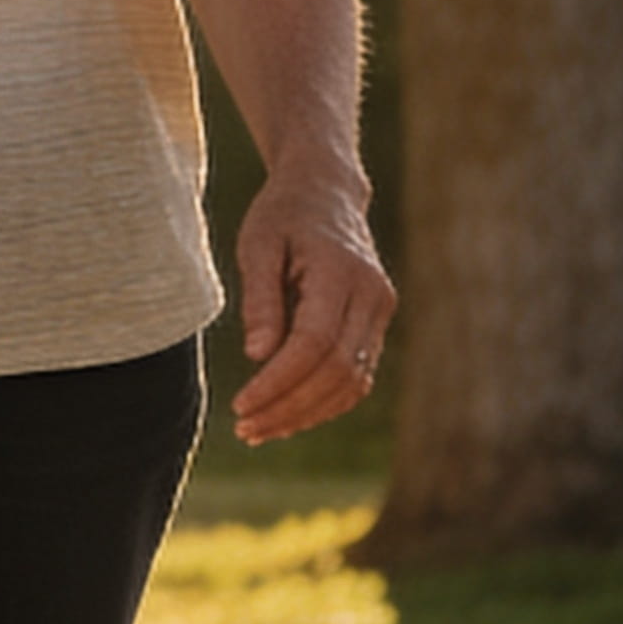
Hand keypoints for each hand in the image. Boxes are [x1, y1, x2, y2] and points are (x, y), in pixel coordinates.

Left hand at [227, 173, 392, 444]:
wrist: (327, 193)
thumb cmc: (283, 216)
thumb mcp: (257, 245)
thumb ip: (260, 299)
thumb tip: (257, 356)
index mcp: (341, 270)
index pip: (314, 343)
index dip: (279, 382)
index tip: (241, 405)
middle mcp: (372, 295)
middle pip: (337, 371)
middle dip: (290, 407)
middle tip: (245, 429)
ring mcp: (381, 312)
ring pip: (353, 382)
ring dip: (307, 414)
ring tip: (260, 430)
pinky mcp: (377, 325)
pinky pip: (357, 375)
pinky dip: (324, 402)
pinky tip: (287, 415)